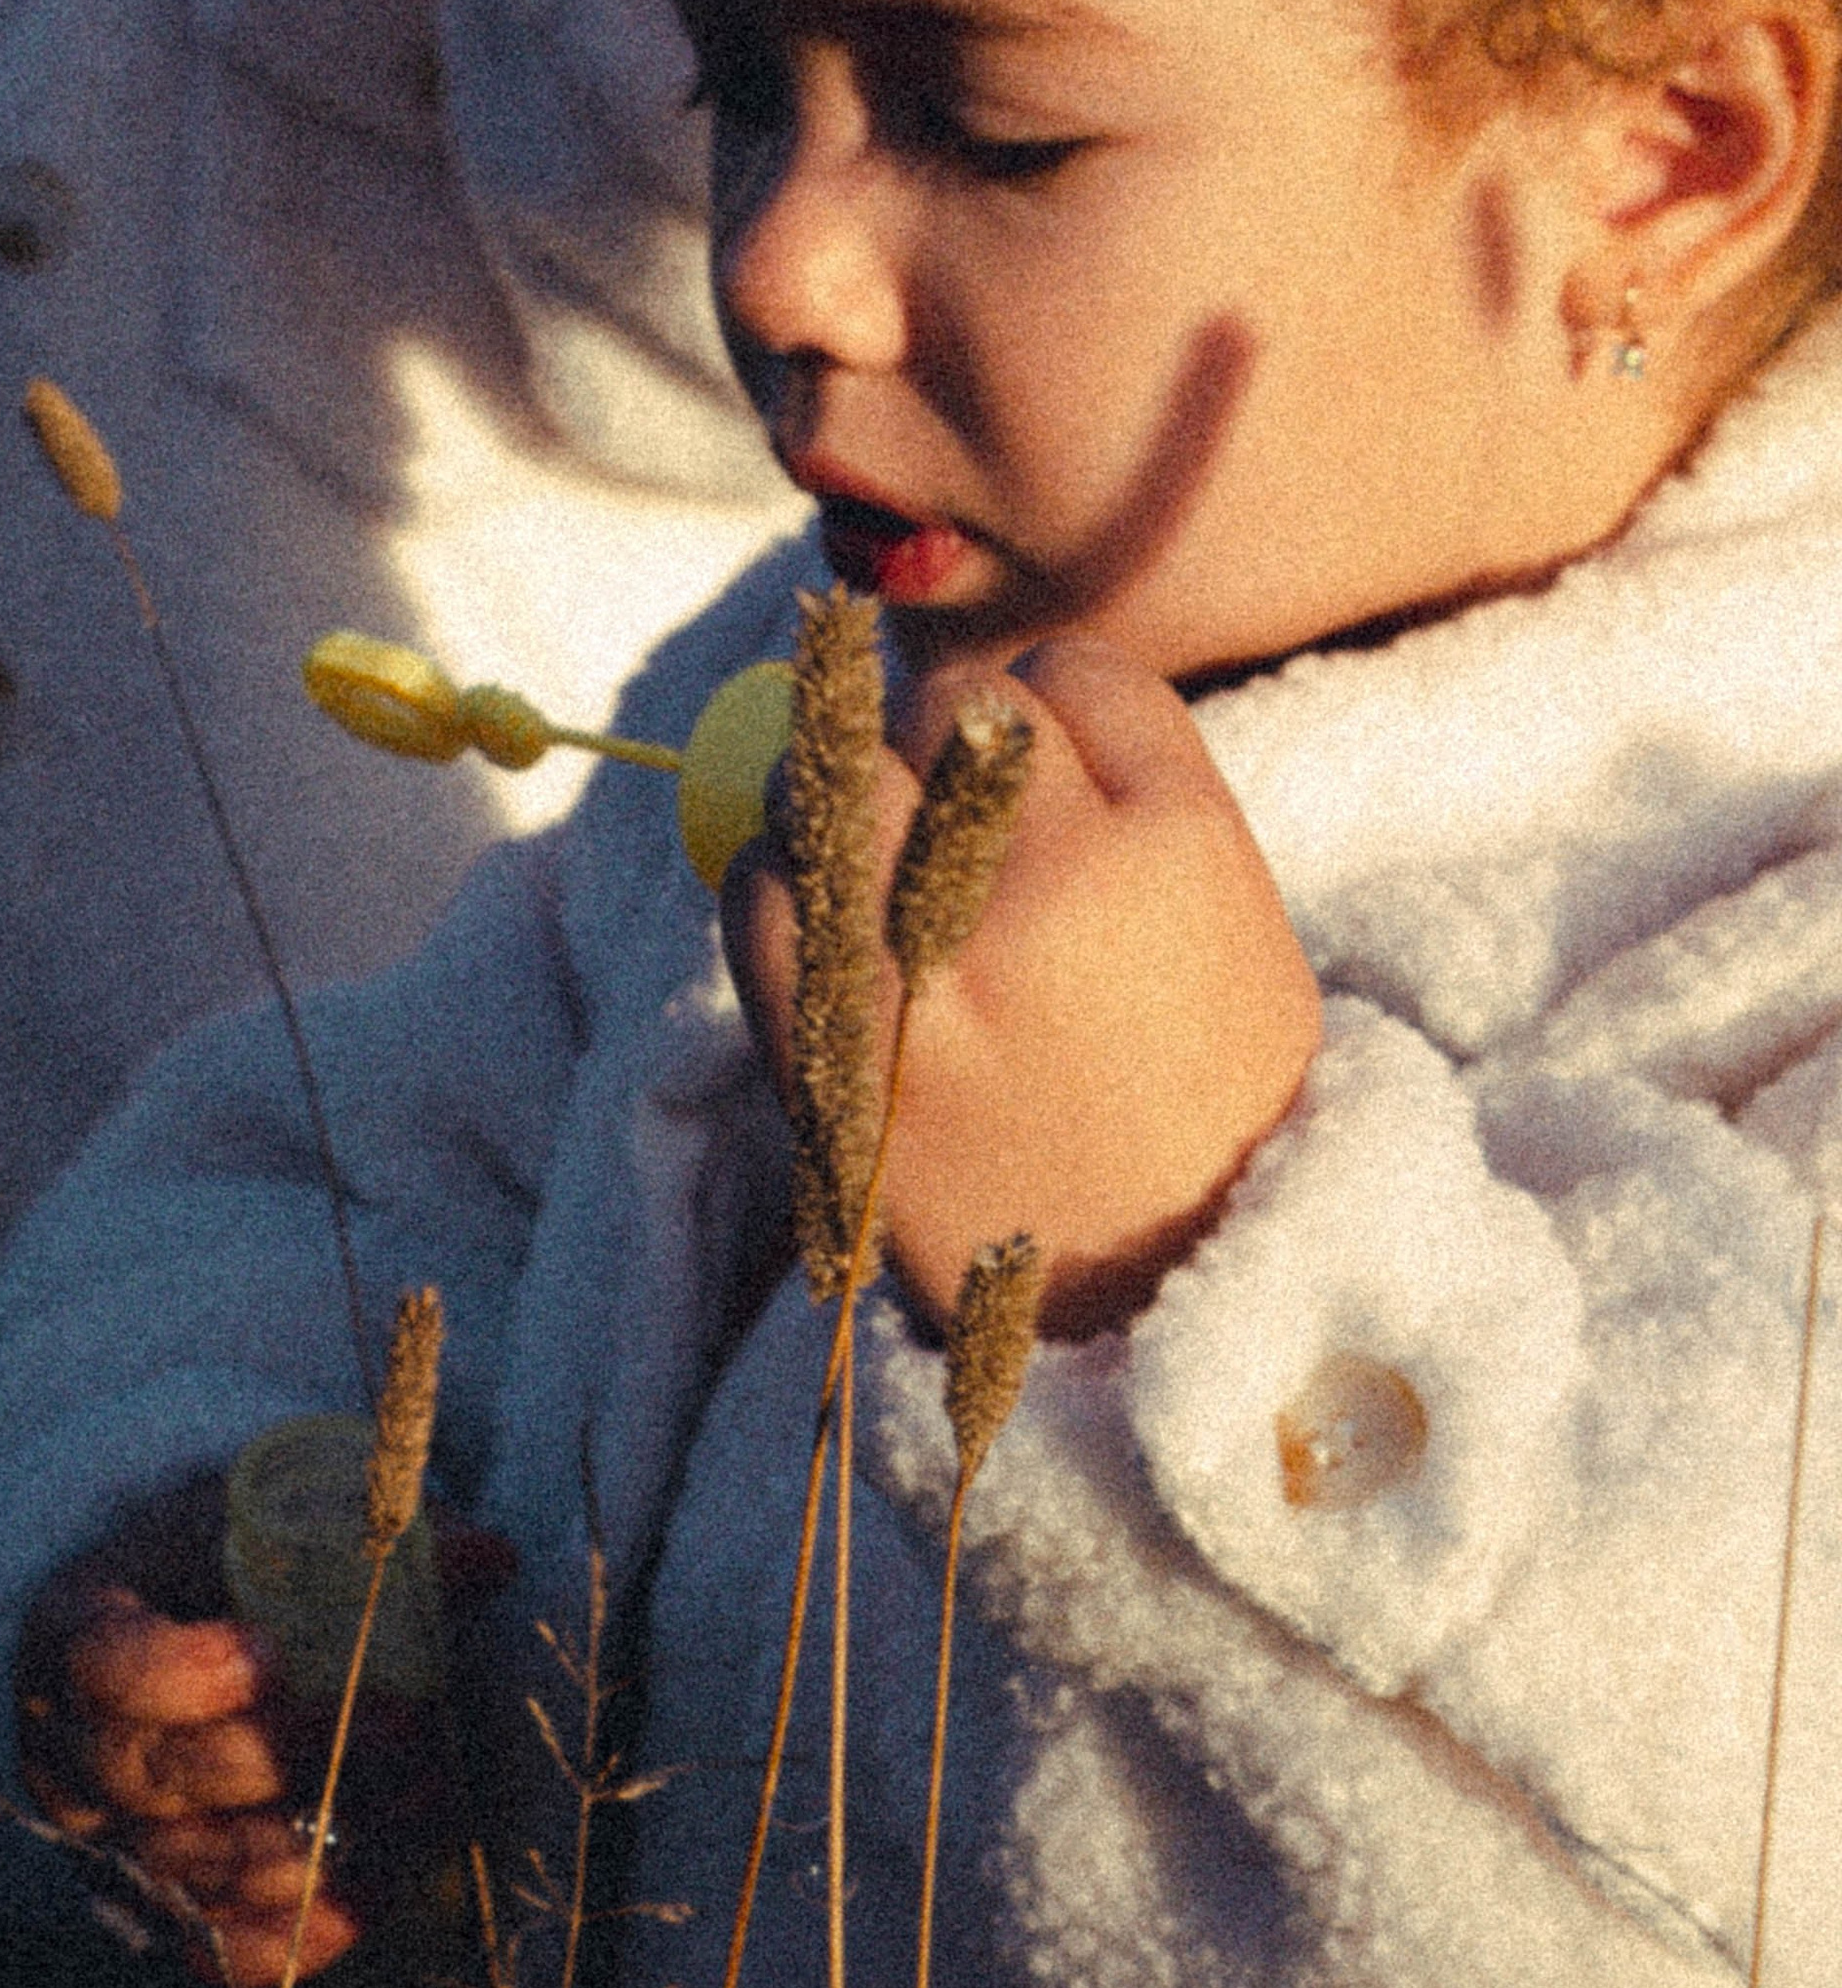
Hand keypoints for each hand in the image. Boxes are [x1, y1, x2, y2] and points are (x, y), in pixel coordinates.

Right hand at [17, 1482, 514, 1987]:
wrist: (172, 1639)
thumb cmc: (221, 1568)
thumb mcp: (263, 1519)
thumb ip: (359, 1532)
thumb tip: (486, 1558)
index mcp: (72, 1634)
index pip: (103, 1669)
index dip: (184, 1675)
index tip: (274, 1652)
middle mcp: (73, 1755)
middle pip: (163, 1780)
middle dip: (291, 1756)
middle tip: (404, 1720)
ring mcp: (113, 1847)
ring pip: (208, 1872)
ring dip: (328, 1838)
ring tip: (429, 1785)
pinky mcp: (163, 1915)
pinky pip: (228, 1953)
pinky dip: (308, 1928)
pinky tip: (384, 1877)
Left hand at [724, 633, 1322, 1336]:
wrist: (1174, 1312)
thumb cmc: (1206, 1115)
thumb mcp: (1229, 931)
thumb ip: (1124, 809)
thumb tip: (974, 712)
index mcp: (1182, 842)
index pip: (1072, 675)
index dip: (1046, 717)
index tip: (1038, 775)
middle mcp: (1057, 878)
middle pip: (946, 703)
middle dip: (940, 748)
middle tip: (950, 825)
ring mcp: (934, 957)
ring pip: (836, 770)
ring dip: (842, 799)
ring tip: (875, 869)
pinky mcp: (834, 1037)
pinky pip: (758, 887)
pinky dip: (777, 887)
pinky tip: (822, 925)